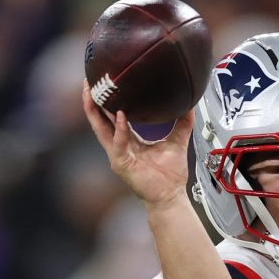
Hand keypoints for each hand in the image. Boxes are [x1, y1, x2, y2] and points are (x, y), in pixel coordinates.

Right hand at [81, 79, 194, 208]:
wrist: (171, 196)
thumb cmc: (171, 175)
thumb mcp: (177, 142)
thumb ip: (182, 124)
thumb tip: (189, 106)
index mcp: (129, 140)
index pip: (112, 117)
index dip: (105, 102)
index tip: (104, 84)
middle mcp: (119, 146)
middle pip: (99, 120)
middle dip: (92, 101)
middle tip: (88, 81)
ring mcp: (118, 155)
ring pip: (100, 129)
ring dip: (95, 111)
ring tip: (92, 93)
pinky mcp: (121, 164)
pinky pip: (118, 143)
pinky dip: (119, 129)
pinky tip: (121, 116)